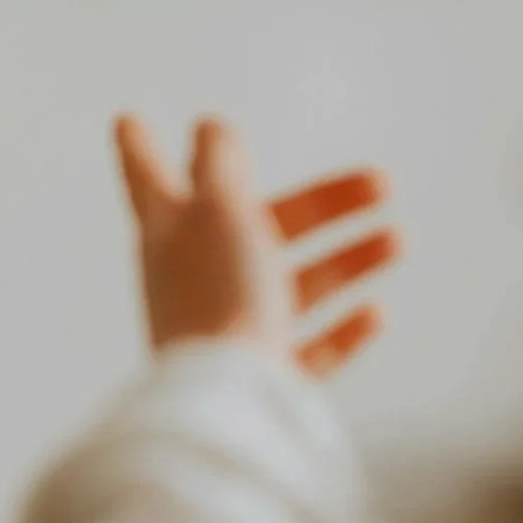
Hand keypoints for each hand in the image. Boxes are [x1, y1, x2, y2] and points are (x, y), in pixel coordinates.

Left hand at [115, 114, 397, 376]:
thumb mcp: (218, 211)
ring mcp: (227, 330)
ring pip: (290, 285)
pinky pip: (306, 349)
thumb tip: (210, 127)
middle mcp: (192, 279)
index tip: (125, 119)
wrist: (228, 402)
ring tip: (397, 240)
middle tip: (381, 181)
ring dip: (345, 260)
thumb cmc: (218, 297)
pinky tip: (374, 311)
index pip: (149, 177)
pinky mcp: (259, 379)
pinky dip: (341, 329)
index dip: (140, 147)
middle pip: (257, 226)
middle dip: (321, 204)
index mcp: (169, 233)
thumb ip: (217, 165)